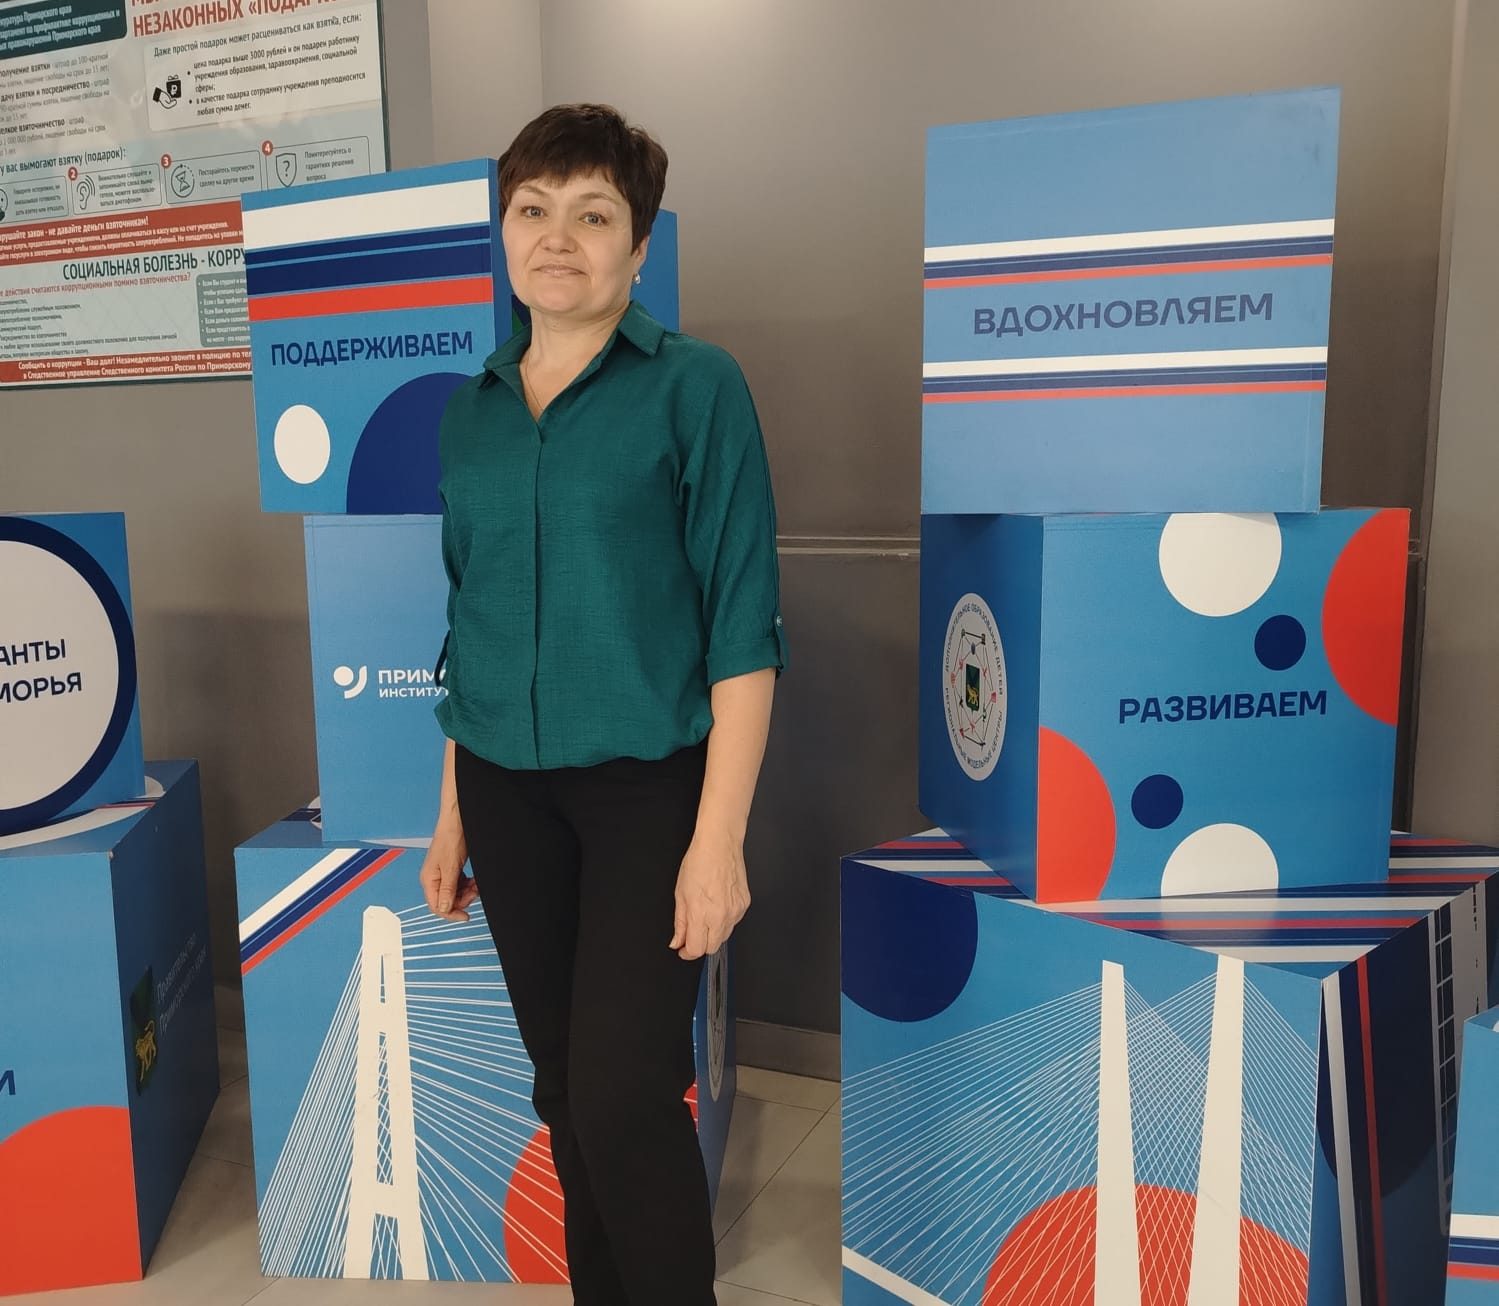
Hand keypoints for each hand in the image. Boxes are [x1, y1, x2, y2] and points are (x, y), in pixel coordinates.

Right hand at [419, 820, 477, 921]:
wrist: (456, 823)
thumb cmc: (450, 840)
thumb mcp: (451, 868)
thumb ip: (447, 890)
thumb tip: (445, 909)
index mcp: (429, 880)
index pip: (437, 906)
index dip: (451, 913)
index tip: (466, 916)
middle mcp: (433, 879)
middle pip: (447, 901)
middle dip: (462, 899)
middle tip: (474, 892)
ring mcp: (442, 874)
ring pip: (455, 893)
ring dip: (467, 892)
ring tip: (475, 884)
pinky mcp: (450, 870)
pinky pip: (459, 884)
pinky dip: (467, 884)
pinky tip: (473, 880)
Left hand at [670, 828, 750, 960]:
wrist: (720, 844)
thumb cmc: (698, 862)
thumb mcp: (680, 894)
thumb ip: (680, 922)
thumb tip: (677, 942)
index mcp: (701, 913)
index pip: (696, 949)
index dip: (687, 952)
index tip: (683, 948)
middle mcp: (721, 916)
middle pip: (712, 948)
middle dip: (700, 945)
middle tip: (692, 934)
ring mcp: (736, 911)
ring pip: (724, 937)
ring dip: (712, 934)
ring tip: (705, 914)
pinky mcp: (745, 905)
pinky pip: (733, 923)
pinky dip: (724, 921)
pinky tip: (718, 905)